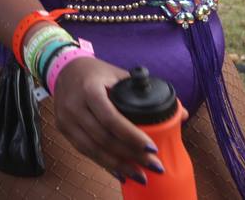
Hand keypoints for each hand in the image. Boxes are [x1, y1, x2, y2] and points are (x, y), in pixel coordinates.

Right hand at [52, 56, 167, 183]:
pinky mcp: (64, 129)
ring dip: (119, 165)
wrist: (63, 68)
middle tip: (154, 167)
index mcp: (89, 89)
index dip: (132, 136)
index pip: (111, 117)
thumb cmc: (96, 72)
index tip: (152, 148)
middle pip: (104, 138)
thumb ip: (147, 92)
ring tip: (141, 176)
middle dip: (131, 155)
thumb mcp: (119, 74)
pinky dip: (104, 164)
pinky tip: (121, 173)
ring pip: (93, 149)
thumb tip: (181, 114)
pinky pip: (85, 151)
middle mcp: (74, 106)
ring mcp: (66, 119)